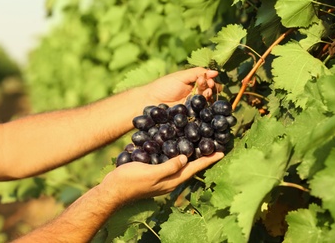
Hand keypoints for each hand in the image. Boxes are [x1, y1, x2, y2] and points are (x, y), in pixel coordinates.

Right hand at [100, 152, 223, 205]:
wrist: (113, 190)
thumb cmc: (131, 181)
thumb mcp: (151, 173)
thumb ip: (169, 167)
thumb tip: (186, 158)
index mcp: (171, 181)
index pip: (194, 169)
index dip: (208, 160)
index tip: (222, 152)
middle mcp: (169, 180)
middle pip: (190, 167)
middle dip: (202, 157)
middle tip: (213, 145)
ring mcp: (161, 177)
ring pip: (181, 165)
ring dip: (191, 155)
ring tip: (198, 143)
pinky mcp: (153, 172)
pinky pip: (170, 162)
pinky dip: (176, 154)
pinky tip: (174, 146)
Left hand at [145, 67, 221, 105]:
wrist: (150, 100)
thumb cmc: (164, 86)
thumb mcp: (181, 76)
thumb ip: (197, 73)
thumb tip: (215, 72)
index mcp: (192, 85)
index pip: (206, 82)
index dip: (210, 80)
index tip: (210, 79)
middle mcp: (193, 95)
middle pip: (208, 91)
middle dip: (210, 87)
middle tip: (209, 85)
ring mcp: (192, 106)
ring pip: (205, 101)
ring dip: (208, 95)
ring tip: (206, 92)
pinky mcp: (189, 115)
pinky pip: (200, 112)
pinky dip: (204, 108)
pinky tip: (205, 103)